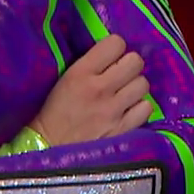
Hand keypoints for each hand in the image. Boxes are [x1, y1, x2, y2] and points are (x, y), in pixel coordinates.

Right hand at [30, 33, 150, 145]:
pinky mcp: (123, 130)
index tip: (111, 58)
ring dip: (135, 88)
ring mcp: (113, 110)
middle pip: (135, 61)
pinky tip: (129, 111)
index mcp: (80, 73)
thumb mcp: (63, 80)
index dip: (116, 49)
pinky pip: (146, 108)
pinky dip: (140, 109)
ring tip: (125, 94)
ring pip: (143, 84)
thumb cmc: (52, 113)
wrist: (47, 150)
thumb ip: (88, 64)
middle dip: (129, 66)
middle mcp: (100, 89)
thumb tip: (112, 53)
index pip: (116, 43)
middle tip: (121, 76)